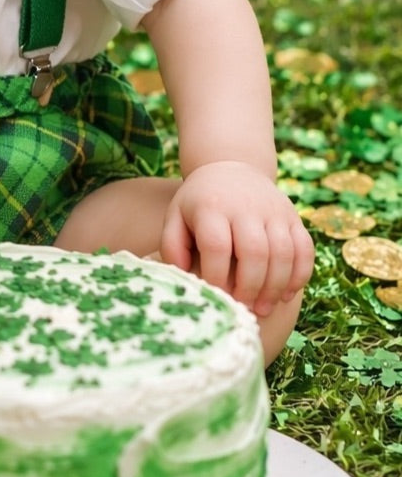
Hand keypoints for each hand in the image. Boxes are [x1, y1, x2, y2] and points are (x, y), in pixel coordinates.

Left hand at [160, 161, 313, 317]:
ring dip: (275, 287)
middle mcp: (245, 206)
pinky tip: (286, 294)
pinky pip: (304, 249)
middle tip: (243, 309)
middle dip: (250, 287)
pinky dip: (299, 275)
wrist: (231, 166)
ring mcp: (273, 210)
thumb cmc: (200, 202)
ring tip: (262, 308)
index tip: (215, 297)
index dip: (217, 277)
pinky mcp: (293, 216)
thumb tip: (184, 276)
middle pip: (254, 251)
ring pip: (283, 253)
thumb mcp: (176, 215)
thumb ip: (172, 245)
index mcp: (212, 206)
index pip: (217, 245)